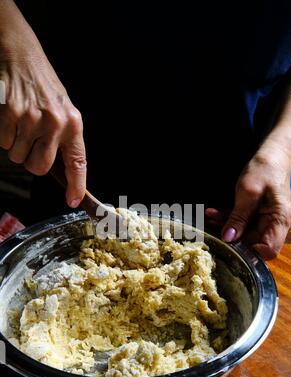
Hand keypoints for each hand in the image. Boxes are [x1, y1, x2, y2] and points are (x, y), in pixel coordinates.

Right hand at [0, 0, 85, 207]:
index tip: (73, 200)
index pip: (77, 162)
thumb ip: (64, 139)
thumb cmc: (44, 87)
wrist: (22, 56)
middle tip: (32, 142)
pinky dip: (5, 135)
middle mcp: (55, 123)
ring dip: (17, 146)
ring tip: (22, 123)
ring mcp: (31, 119)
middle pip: (40, 167)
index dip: (76, 185)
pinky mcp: (10, 115)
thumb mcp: (63, 111)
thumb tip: (62, 171)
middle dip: (33, 161)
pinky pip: (4, 142)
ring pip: (19, 157)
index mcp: (73, 124)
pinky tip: (11, 117)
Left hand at [206, 138, 290, 258]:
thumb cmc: (264, 170)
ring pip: (244, 235)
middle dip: (232, 237)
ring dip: (226, 227)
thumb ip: (238, 217)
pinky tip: (214, 212)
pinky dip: (228, 220)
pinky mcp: (258, 217)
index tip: (231, 243)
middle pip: (254, 244)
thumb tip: (228, 239)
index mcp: (280, 220)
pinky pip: (242, 225)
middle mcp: (276, 225)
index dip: (250, 252)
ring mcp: (267, 222)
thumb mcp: (248, 192)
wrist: (271, 156)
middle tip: (212, 227)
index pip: (269, 250)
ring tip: (210, 216)